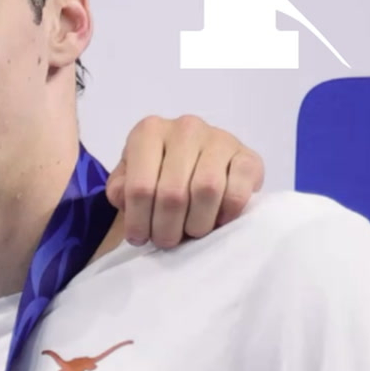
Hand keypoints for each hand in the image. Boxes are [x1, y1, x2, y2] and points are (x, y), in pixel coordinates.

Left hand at [107, 115, 264, 248]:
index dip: (138, 221)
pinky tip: (216, 221)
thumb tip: (125, 198)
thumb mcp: (129, 177)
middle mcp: (185, 129)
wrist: (199, 163)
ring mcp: (220, 139)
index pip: (139, 186)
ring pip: (206, 191)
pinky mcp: (248, 156)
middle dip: (166, 228)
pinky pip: (237, 193)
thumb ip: (121, 188)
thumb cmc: (157, 172)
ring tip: (189, 233)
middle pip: (173, 193)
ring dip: (196, 224)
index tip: (139, 238)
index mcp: (149, 132)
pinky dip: (225, 215)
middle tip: (165, 241)